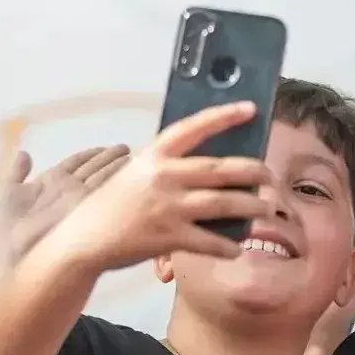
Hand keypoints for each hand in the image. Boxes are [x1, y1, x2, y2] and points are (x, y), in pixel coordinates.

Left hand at [0, 146, 130, 274]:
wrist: (16, 257)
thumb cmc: (7, 231)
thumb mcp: (4, 196)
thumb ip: (16, 173)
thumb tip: (26, 152)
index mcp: (52, 182)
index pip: (77, 163)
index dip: (91, 154)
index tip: (105, 147)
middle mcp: (71, 188)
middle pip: (95, 167)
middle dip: (111, 158)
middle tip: (127, 148)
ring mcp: (82, 198)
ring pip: (104, 176)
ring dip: (119, 166)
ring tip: (134, 158)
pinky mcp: (91, 208)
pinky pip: (107, 189)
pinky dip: (119, 179)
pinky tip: (130, 171)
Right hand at [39, 102, 274, 271]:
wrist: (84, 239)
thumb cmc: (114, 205)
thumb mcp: (135, 174)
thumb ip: (167, 167)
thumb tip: (213, 167)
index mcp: (154, 156)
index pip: (193, 128)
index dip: (223, 117)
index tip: (251, 108)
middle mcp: (162, 177)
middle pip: (220, 170)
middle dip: (253, 172)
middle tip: (271, 176)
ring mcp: (167, 207)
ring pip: (223, 204)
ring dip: (251, 207)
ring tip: (266, 209)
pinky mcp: (168, 237)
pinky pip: (209, 241)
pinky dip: (228, 245)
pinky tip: (238, 247)